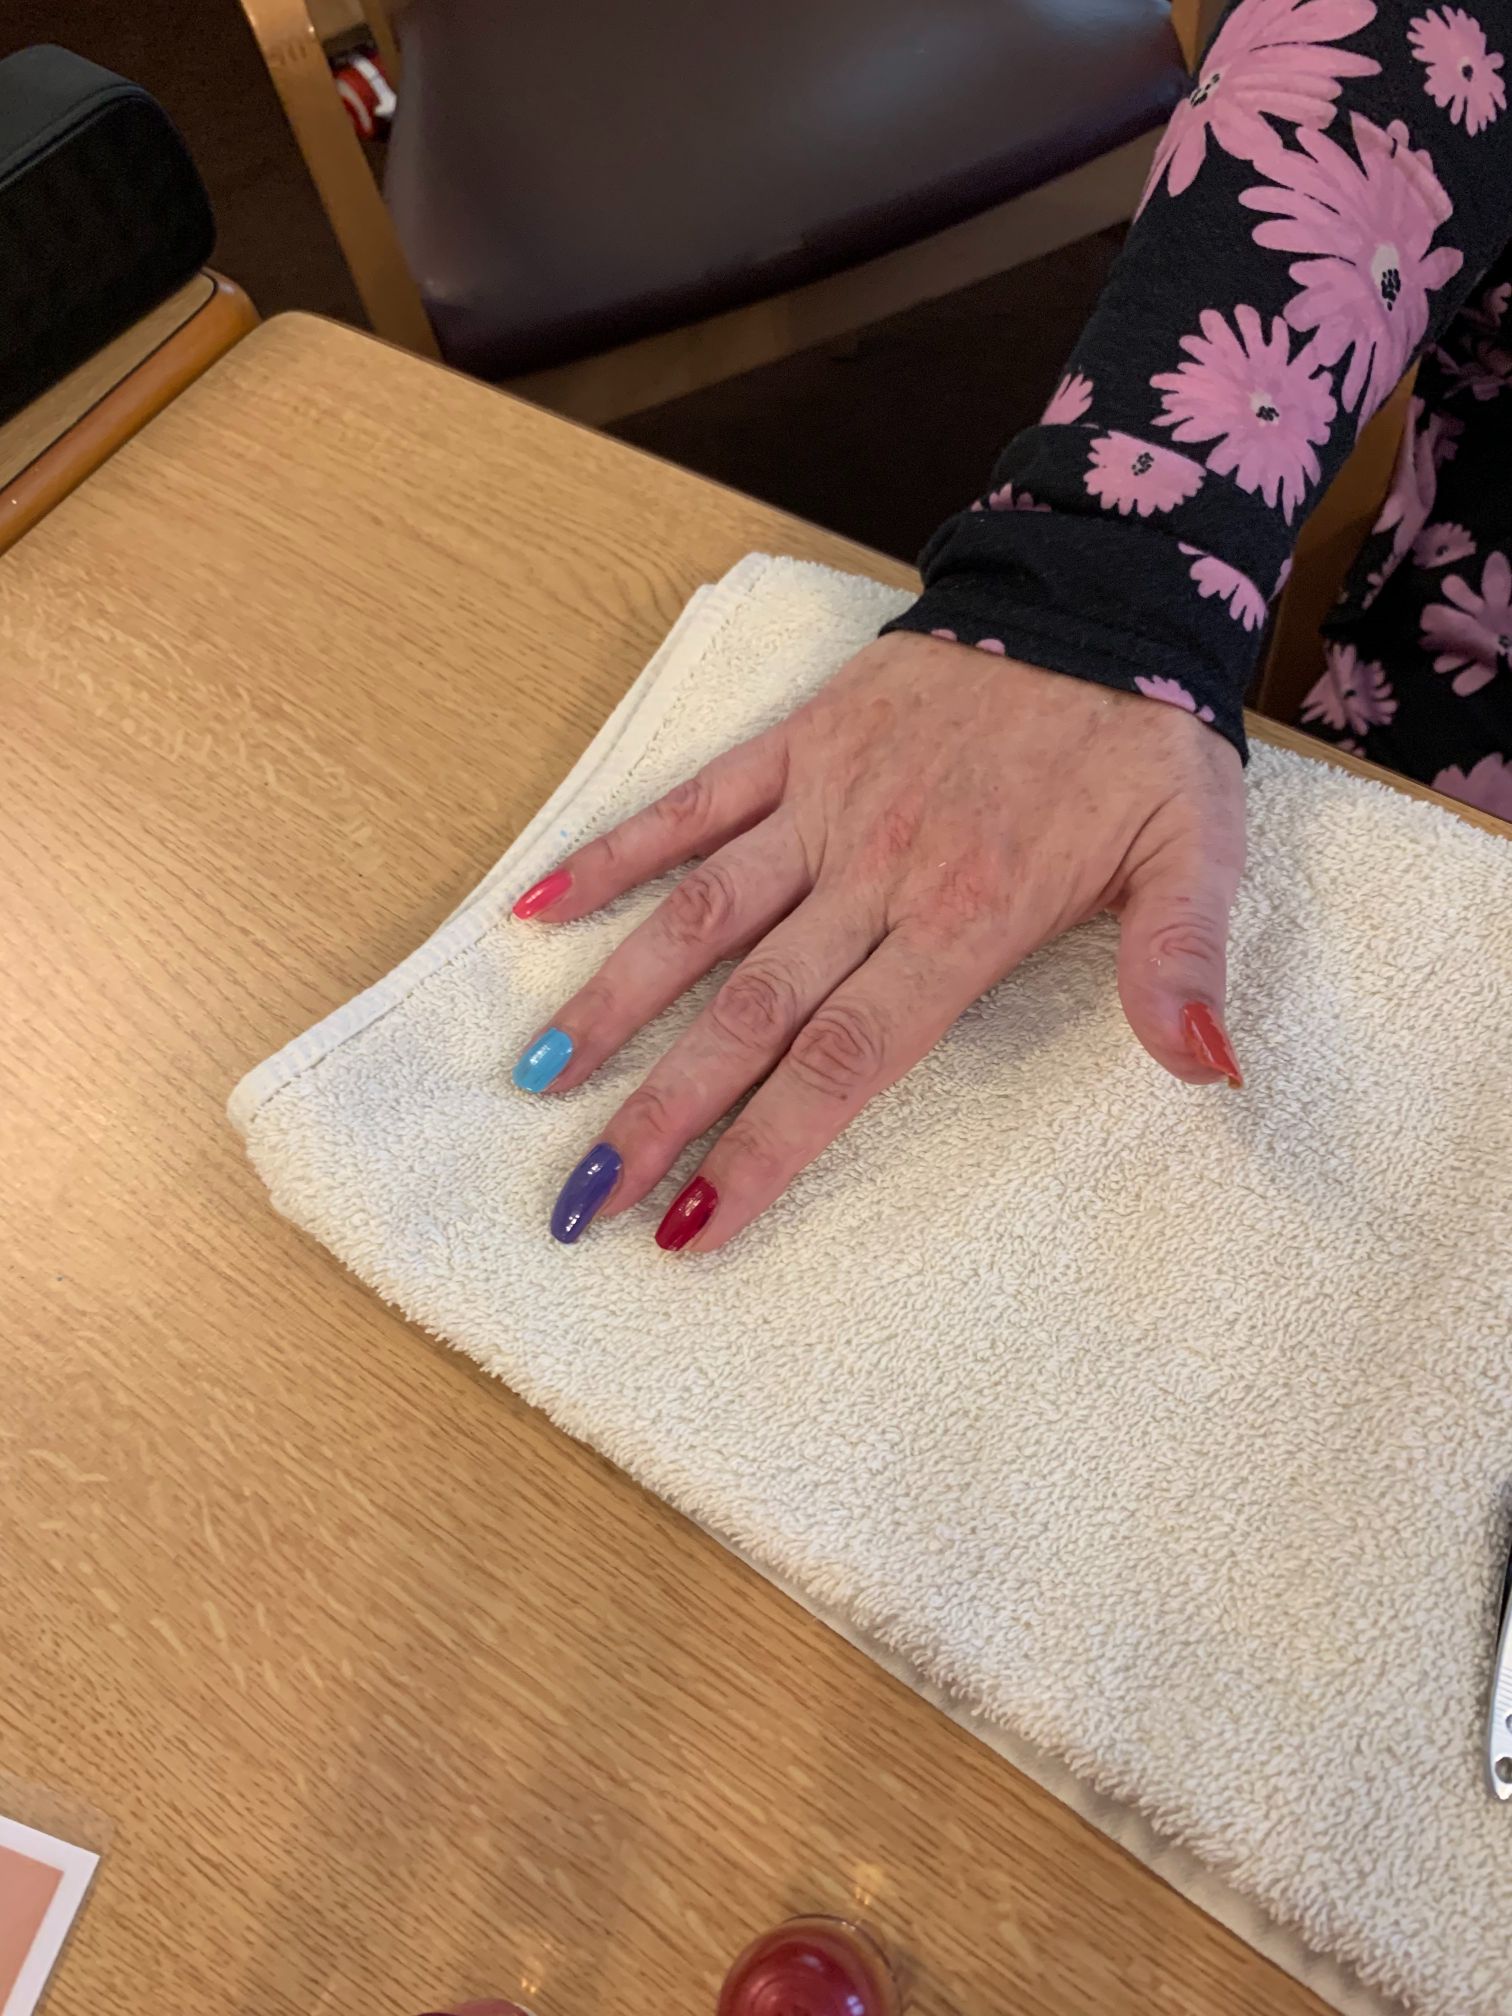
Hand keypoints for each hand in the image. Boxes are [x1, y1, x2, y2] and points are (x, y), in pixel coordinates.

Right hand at [512, 633, 1245, 1251]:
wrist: (1100, 589)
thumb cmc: (1143, 740)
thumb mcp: (1196, 850)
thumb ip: (1181, 963)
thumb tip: (1209, 1073)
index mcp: (964, 917)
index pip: (844, 1059)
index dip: (763, 1147)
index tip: (691, 1225)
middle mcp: (875, 872)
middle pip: (751, 1013)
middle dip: (664, 1112)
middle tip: (584, 1196)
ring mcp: (823, 804)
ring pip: (700, 916)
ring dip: (616, 1000)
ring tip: (542, 1080)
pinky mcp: (798, 744)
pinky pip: (693, 803)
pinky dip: (616, 851)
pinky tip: (539, 906)